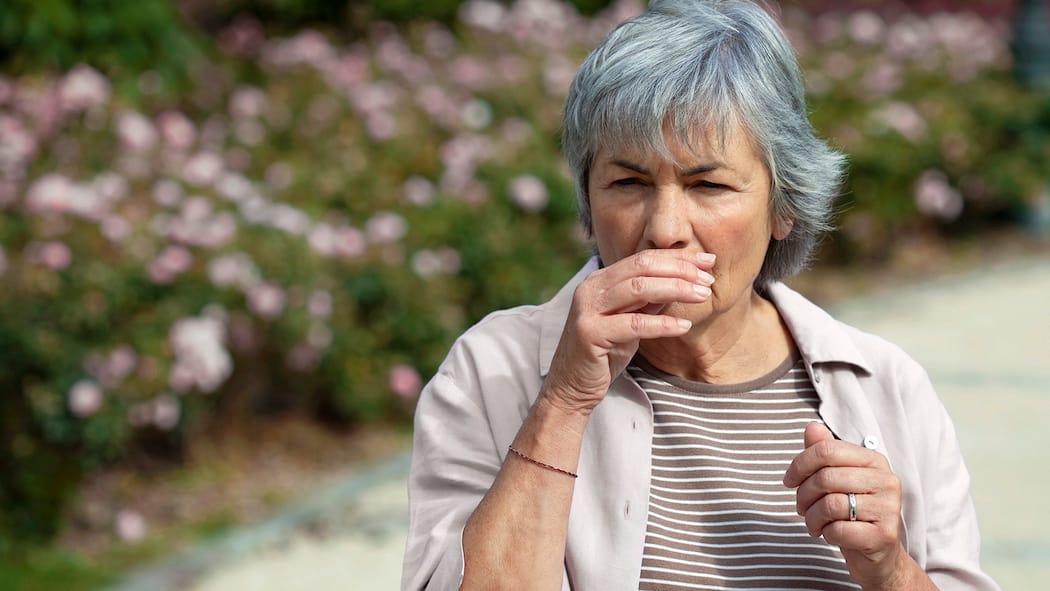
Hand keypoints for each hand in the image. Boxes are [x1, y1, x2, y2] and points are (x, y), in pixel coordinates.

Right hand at [542, 249, 714, 414]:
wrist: (571, 387)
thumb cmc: (604, 353)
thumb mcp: (630, 320)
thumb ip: (650, 300)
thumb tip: (685, 280)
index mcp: (600, 280)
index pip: (643, 259)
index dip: (677, 258)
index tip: (707, 261)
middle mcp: (591, 289)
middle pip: (642, 268)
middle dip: (680, 270)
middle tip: (709, 278)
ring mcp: (587, 309)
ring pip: (638, 289)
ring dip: (675, 289)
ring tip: (702, 295)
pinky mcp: (589, 333)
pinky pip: (633, 324)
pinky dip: (662, 324)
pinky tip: (683, 326)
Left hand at [783, 422, 908, 589]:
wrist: (878, 556)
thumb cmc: (852, 513)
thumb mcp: (836, 480)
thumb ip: (824, 452)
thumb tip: (811, 427)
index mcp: (874, 460)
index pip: (827, 450)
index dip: (799, 464)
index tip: (788, 481)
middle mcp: (886, 480)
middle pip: (826, 478)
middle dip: (803, 495)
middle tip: (800, 508)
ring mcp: (889, 508)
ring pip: (830, 504)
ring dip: (812, 518)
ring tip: (814, 524)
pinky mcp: (884, 535)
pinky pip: (839, 530)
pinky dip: (826, 534)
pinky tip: (831, 535)